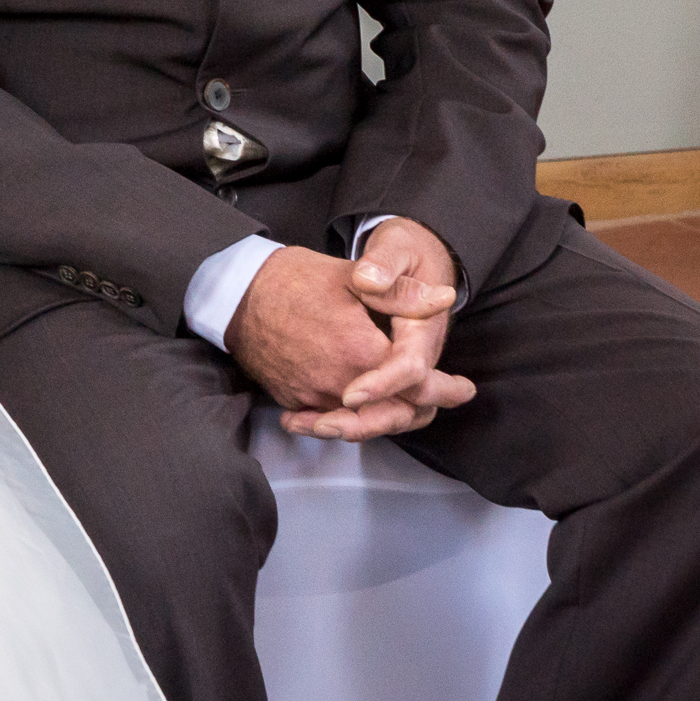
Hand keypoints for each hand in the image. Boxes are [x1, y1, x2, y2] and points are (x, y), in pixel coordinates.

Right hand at [223, 220, 471, 442]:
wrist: (235, 295)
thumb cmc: (292, 280)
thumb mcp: (351, 277)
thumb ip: (401, 294)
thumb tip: (443, 300)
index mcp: (359, 352)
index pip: (416, 386)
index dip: (445, 389)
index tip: (464, 389)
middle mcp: (338, 385)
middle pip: (395, 415)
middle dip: (422, 408)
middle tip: (442, 397)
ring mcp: (313, 397)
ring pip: (365, 422)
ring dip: (390, 415)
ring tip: (410, 405)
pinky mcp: (293, 401)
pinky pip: (332, 420)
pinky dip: (353, 418)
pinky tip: (363, 410)